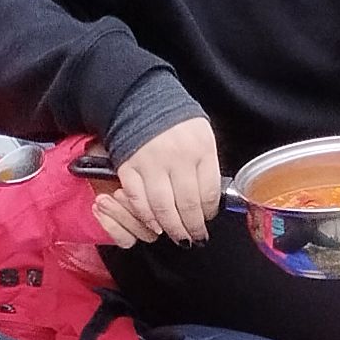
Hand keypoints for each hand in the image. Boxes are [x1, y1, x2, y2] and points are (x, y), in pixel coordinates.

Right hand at [111, 117, 220, 244]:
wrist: (141, 101)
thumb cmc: (177, 122)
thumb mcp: (202, 136)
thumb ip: (206, 166)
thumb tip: (210, 200)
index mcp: (200, 149)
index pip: (208, 192)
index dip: (209, 213)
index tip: (207, 220)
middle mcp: (177, 158)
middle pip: (187, 205)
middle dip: (193, 228)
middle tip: (195, 238)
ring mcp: (151, 163)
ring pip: (162, 208)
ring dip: (172, 228)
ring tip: (179, 237)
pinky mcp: (128, 167)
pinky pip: (138, 200)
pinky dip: (146, 217)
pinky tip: (155, 225)